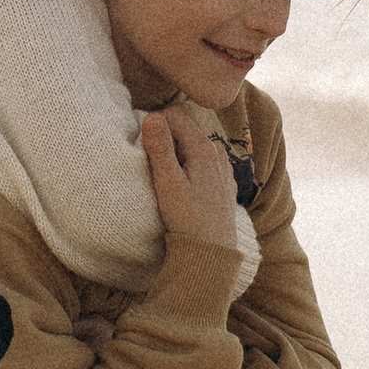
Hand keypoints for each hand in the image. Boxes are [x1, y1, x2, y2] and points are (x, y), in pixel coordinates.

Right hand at [139, 101, 239, 252]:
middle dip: (165, 142)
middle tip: (156, 169)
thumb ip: (159, 148)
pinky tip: (183, 190)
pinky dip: (188, 168)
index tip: (146, 149)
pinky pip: (200, 162)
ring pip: (191, 146)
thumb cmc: (188, 219)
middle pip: (183, 129)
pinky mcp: (221, 181)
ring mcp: (221, 167)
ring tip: (169, 182)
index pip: (174, 114)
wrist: (212, 253)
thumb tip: (151, 116)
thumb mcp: (168, 183)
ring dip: (176, 156)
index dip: (156, 125)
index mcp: (204, 148)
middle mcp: (217, 152)